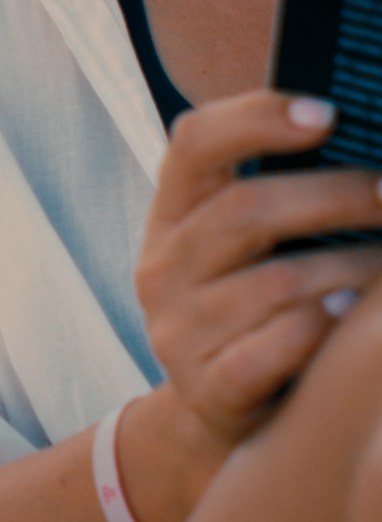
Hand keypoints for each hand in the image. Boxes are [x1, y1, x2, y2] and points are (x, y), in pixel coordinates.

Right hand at [135, 92, 381, 481]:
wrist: (222, 410)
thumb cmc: (260, 304)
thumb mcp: (246, 246)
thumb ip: (277, 195)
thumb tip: (358, 136)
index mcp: (172, 212)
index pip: (195, 142)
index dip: (257, 119)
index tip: (329, 111)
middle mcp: (162, 264)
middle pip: (246, 210)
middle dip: (337, 197)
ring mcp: (177, 328)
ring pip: (277, 286)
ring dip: (353, 271)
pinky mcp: (207, 386)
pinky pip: (271, 352)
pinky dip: (320, 332)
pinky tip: (353, 319)